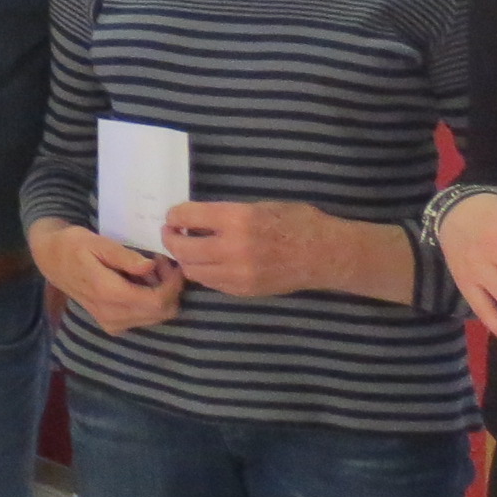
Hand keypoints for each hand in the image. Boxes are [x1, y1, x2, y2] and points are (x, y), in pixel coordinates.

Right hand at [30, 222, 181, 333]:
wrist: (52, 261)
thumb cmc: (73, 246)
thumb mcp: (96, 242)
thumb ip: (124, 257)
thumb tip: (150, 267)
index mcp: (108, 293)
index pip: (156, 301)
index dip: (173, 284)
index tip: (171, 263)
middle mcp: (112, 315)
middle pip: (161, 312)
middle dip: (170, 289)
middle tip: (161, 264)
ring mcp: (112, 324)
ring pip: (156, 317)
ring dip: (162, 295)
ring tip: (151, 271)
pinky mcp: (113, 326)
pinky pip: (145, 319)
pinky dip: (151, 302)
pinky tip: (141, 283)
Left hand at [161, 201, 355, 299]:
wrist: (325, 255)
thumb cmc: (297, 222)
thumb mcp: (260, 206)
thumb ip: (226, 213)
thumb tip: (195, 218)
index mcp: (238, 219)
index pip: (187, 217)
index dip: (175, 215)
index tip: (173, 216)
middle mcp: (233, 248)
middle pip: (182, 248)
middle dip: (171, 239)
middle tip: (172, 233)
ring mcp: (238, 274)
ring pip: (192, 270)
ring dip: (185, 259)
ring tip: (190, 249)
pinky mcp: (243, 291)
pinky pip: (210, 283)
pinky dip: (204, 272)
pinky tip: (209, 262)